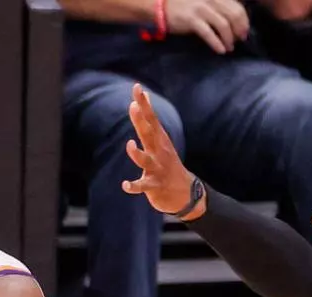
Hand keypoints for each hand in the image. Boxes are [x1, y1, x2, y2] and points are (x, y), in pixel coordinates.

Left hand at [122, 84, 199, 216]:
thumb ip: (148, 122)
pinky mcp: (154, 186)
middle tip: (133, 106)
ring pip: (146, 160)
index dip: (144, 103)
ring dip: (137, 154)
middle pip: (149, 134)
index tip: (136, 87)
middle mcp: (159, 152)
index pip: (151, 118)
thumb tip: (141, 99)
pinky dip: (134, 186)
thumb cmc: (167, 164)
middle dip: (141, 120)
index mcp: (159, 141)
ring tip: (130, 145)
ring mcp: (157, 169)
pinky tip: (125, 184)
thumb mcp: (160, 141)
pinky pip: (143, 186)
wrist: (186, 194)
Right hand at [164, 0, 249, 53]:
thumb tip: (234, 21)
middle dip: (239, 30)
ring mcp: (201, 9)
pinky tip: (221, 50)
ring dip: (229, 39)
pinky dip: (217, 43)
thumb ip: (218, 7)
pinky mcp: (192, 20)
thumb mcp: (204, 1)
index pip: (237, 7)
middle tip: (239, 41)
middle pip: (233, 16)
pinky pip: (209, 34)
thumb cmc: (184, 5)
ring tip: (229, 48)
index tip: (244, 31)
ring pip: (223, 25)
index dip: (244, 21)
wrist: (160, 7)